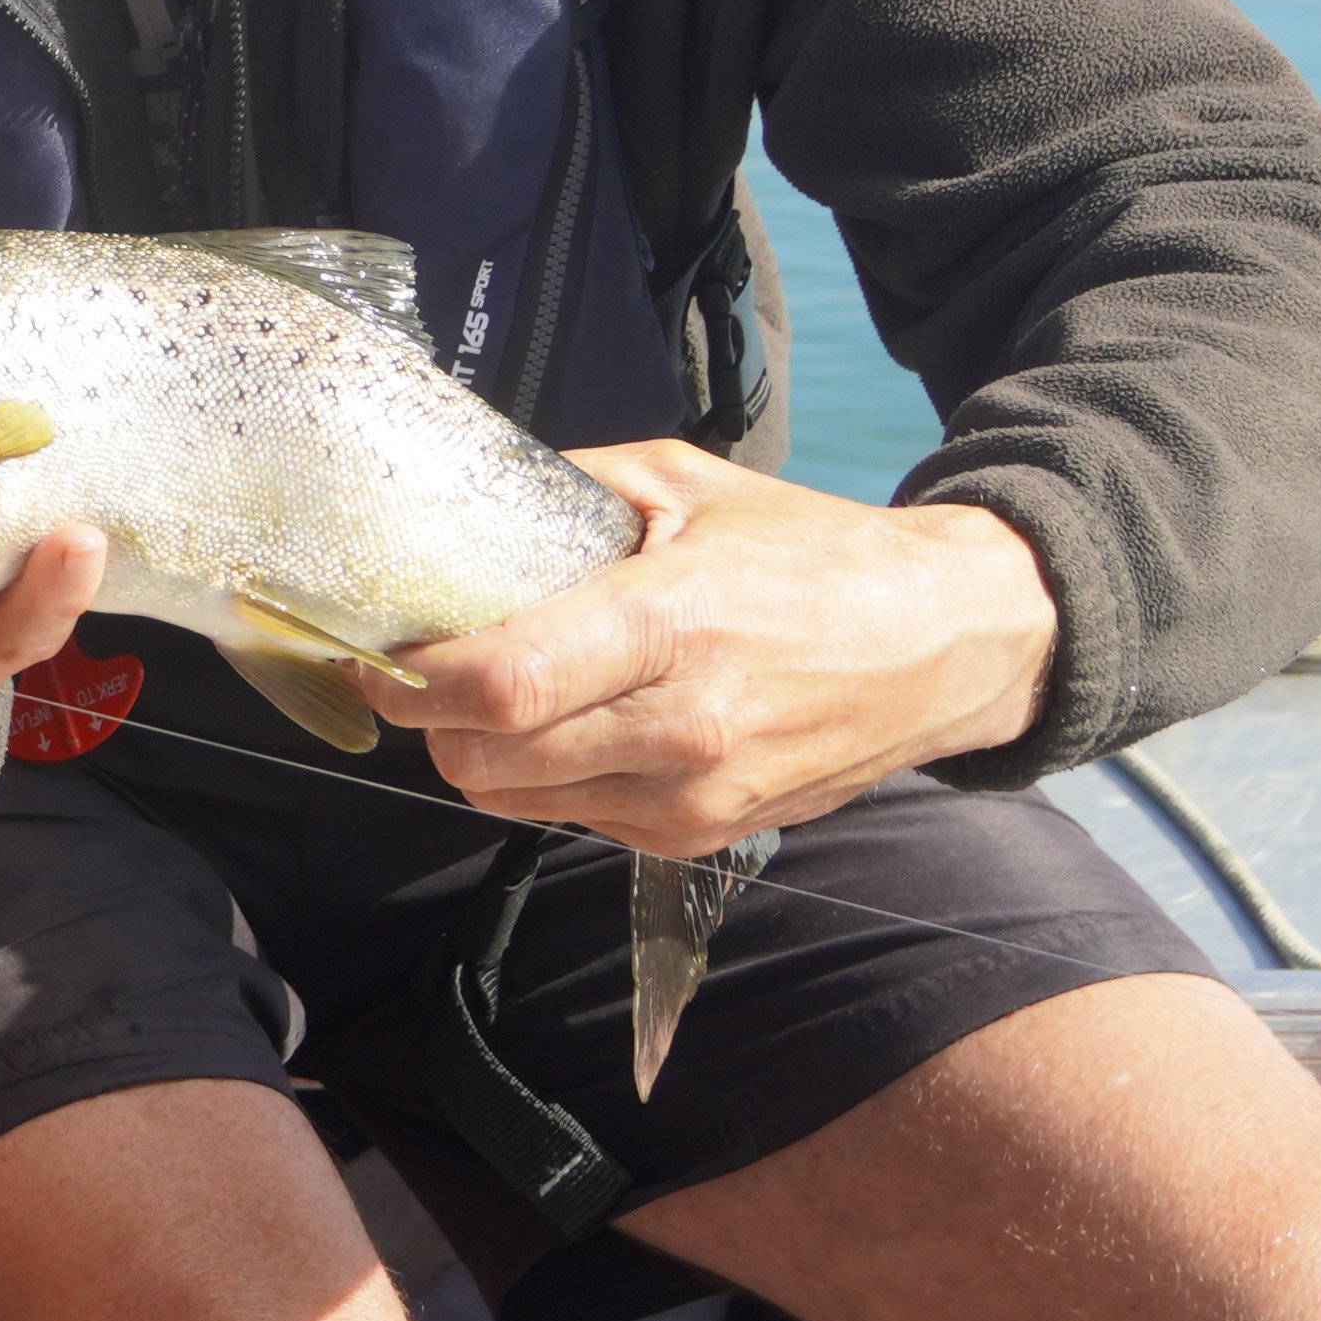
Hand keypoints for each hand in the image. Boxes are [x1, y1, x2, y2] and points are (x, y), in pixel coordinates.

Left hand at [352, 442, 1056, 854]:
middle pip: (486, 761)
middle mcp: (679, 726)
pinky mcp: (702, 834)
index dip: (413, 682)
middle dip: (431, 723)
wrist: (942, 644)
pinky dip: (547, 781)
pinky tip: (580, 727)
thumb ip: (567, 489)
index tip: (377, 655)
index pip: (501, 685)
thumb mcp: (687, 486)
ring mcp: (692, 794)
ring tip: (500, 698)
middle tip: (423, 676)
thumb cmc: (812, 556)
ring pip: (516, 801)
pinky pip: (574, 818)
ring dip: (483, 756)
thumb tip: (457, 499)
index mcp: (669, 624)